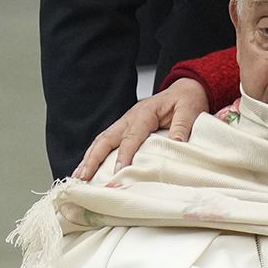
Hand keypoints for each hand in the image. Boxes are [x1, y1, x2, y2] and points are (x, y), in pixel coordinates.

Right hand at [73, 78, 208, 180]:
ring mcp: (124, 123)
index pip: (131, 137)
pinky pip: (106, 142)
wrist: (184, 90)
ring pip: (101, 141)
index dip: (124, 155)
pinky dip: (94, 155)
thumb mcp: (189, 109)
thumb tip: (177, 142)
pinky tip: (87, 168)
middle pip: (106, 139)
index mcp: (144, 113)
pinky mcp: (124, 128)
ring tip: (78, 176)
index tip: (117, 171)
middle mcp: (130, 118)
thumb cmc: (186, 100)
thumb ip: (182, 125)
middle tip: (83, 177)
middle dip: (93, 159)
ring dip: (88, 158)